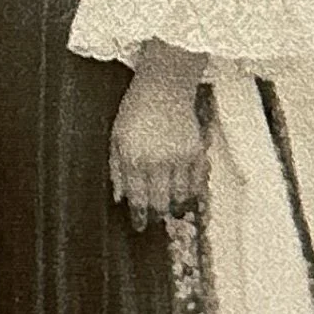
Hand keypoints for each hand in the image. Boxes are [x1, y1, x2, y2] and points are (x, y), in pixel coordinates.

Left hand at [108, 45, 207, 228]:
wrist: (164, 87)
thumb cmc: (136, 110)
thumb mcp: (116, 138)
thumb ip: (116, 169)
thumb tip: (119, 198)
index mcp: (134, 159)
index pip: (138, 198)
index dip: (139, 216)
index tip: (139, 225)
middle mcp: (157, 162)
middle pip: (160, 202)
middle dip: (157, 215)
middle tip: (156, 220)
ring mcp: (179, 158)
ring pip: (180, 197)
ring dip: (175, 207)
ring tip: (171, 209)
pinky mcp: (196, 153)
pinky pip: (197, 183)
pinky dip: (193, 192)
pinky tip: (187, 195)